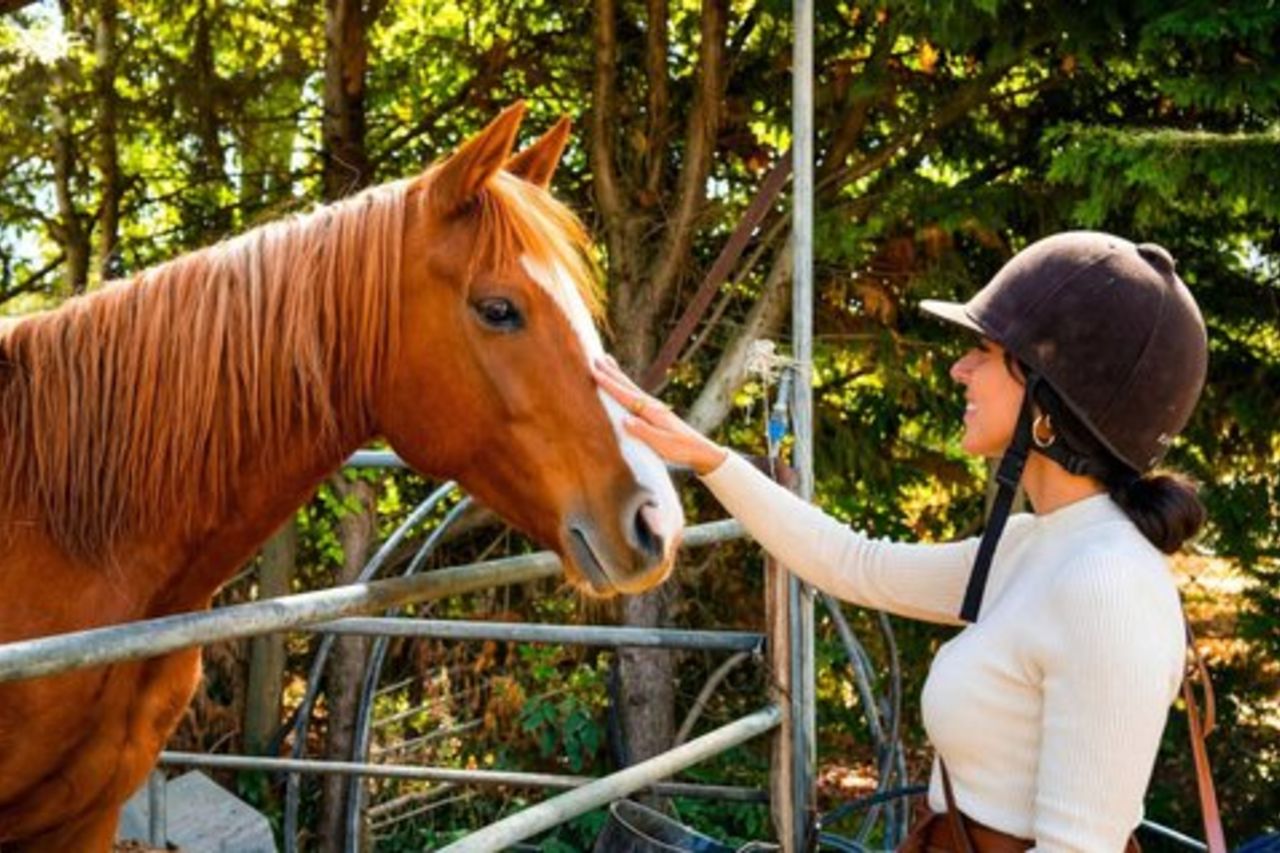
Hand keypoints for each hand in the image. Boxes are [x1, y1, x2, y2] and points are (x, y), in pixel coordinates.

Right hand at [592, 357, 728, 475]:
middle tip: (596, 358)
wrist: (700, 450)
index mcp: (651, 411)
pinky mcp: (655, 412)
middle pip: (627, 385)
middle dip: (611, 373)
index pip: (625, 395)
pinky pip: (635, 394)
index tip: (594, 371)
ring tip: (608, 361)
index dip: (609, 384)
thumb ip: (644, 432)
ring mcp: (653, 407)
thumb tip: (625, 420)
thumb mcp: (663, 444)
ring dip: (618, 375)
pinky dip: (626, 385)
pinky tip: (624, 385)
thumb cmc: (682, 449)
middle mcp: (651, 405)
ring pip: (631, 387)